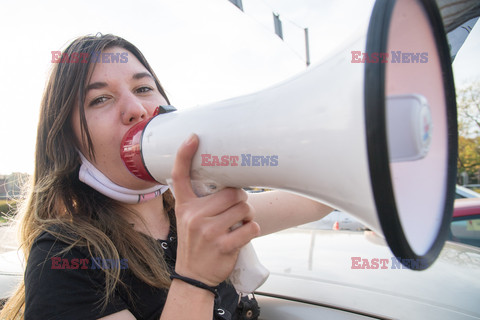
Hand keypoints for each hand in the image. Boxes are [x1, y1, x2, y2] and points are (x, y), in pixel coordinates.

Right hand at [171, 134, 260, 286]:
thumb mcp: (188, 220)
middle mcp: (194, 216)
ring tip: (239, 223)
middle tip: (236, 210)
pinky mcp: (223, 245)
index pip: (180, 175)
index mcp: (185, 206)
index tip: (194, 137)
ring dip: (248, 216)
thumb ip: (200, 202)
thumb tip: (227, 184)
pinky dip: (252, 230)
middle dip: (240, 200)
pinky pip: (251, 227)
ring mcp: (208, 231)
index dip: (185, 154)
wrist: (193, 277)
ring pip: (244, 208)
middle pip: (232, 192)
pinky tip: (243, 234)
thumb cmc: (196, 244)